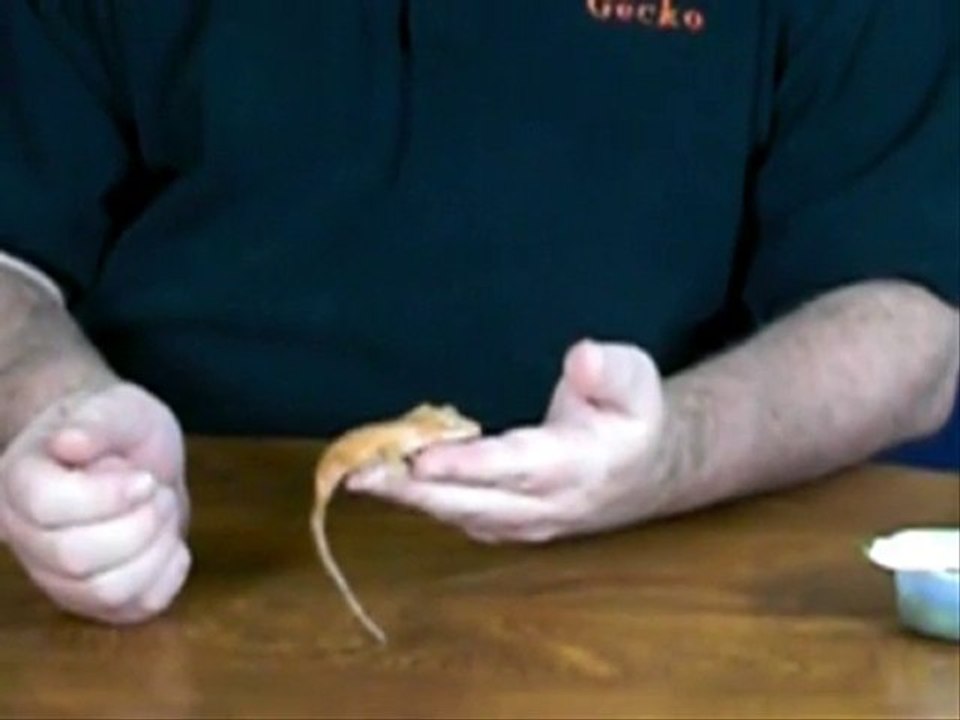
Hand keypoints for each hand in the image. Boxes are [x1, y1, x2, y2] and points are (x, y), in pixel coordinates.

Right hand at [0, 382, 190, 623]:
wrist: (134, 458)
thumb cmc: (121, 430)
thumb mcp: (120, 407)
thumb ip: (98, 421)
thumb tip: (68, 443)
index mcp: (18, 483)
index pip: (48, 507)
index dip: (109, 496)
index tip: (145, 478)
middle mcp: (25, 536)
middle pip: (75, 557)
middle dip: (139, 522)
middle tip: (158, 491)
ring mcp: (56, 575)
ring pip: (105, 591)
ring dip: (155, 549)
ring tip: (162, 513)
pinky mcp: (95, 600)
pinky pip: (134, 609)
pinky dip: (167, 576)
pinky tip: (171, 545)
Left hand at [347, 339, 668, 542]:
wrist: (642, 473)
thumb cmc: (632, 417)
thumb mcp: (635, 380)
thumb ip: (610, 370)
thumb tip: (581, 358)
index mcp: (580, 466)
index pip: (518, 467)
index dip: (468, 465)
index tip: (421, 459)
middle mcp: (547, 505)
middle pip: (474, 501)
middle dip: (414, 489)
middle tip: (359, 469)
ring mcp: (525, 523)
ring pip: (459, 514)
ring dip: (407, 498)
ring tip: (357, 471)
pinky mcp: (506, 526)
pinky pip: (457, 517)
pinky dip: (420, 501)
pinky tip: (385, 479)